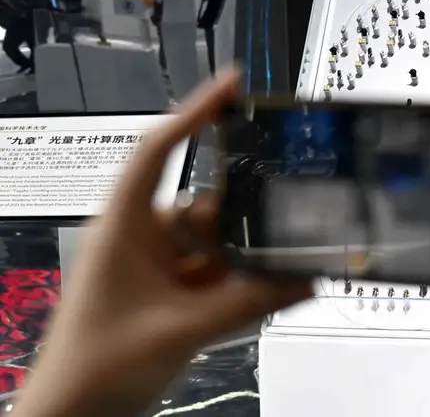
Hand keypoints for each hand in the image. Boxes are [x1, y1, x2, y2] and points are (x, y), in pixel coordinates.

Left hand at [15, 71, 311, 416]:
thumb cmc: (98, 367)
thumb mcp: (185, 330)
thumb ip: (253, 303)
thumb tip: (309, 278)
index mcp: (123, 226)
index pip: (159, 150)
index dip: (196, 112)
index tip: (234, 84)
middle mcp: (139, 238)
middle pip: (205, 205)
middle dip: (244, 221)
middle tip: (289, 223)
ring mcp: (154, 268)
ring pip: (215, 245)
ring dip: (244, 262)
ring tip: (283, 274)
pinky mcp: (168, 295)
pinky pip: (215, 276)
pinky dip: (240, 285)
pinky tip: (272, 293)